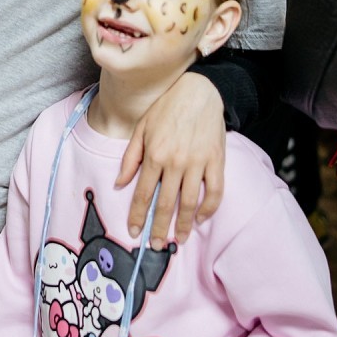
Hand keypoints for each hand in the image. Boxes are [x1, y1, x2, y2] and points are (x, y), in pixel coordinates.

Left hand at [115, 73, 225, 249]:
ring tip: (180, 239)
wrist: (199, 90)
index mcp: (154, 154)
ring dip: (184, 225)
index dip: (138, 216)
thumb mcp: (141, 128)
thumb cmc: (167, 107)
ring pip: (190, 202)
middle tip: (156, 246)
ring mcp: (197, 163)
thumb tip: (120, 183)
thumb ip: (130, 158)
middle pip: (165, 204)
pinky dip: (209, 208)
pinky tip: (202, 218)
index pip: (143, 194)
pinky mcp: (216, 161)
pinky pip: (214, 191)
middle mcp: (175, 162)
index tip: (134, 232)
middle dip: (159, 228)